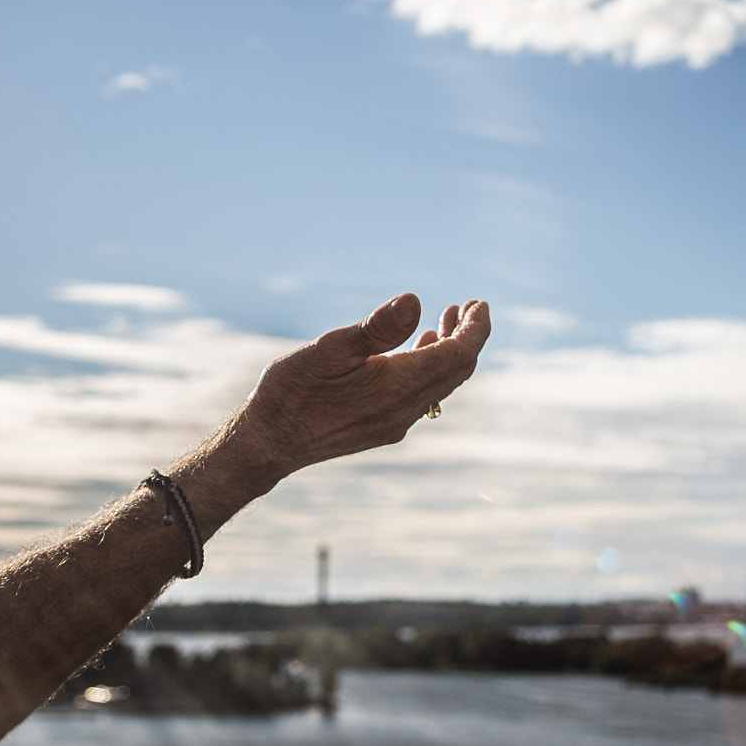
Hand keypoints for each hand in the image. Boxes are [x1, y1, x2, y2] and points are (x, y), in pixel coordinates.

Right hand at [231, 294, 489, 481]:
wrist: (268, 444)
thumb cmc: (292, 392)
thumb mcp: (330, 350)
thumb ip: (376, 328)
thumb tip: (415, 301)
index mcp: (398, 387)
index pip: (458, 356)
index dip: (475, 329)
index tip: (478, 303)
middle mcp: (405, 410)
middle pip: (455, 371)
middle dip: (466, 337)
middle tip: (464, 306)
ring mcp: (394, 423)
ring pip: (439, 385)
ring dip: (447, 352)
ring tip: (443, 320)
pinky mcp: (381, 428)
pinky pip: (421, 396)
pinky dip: (428, 368)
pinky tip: (414, 351)